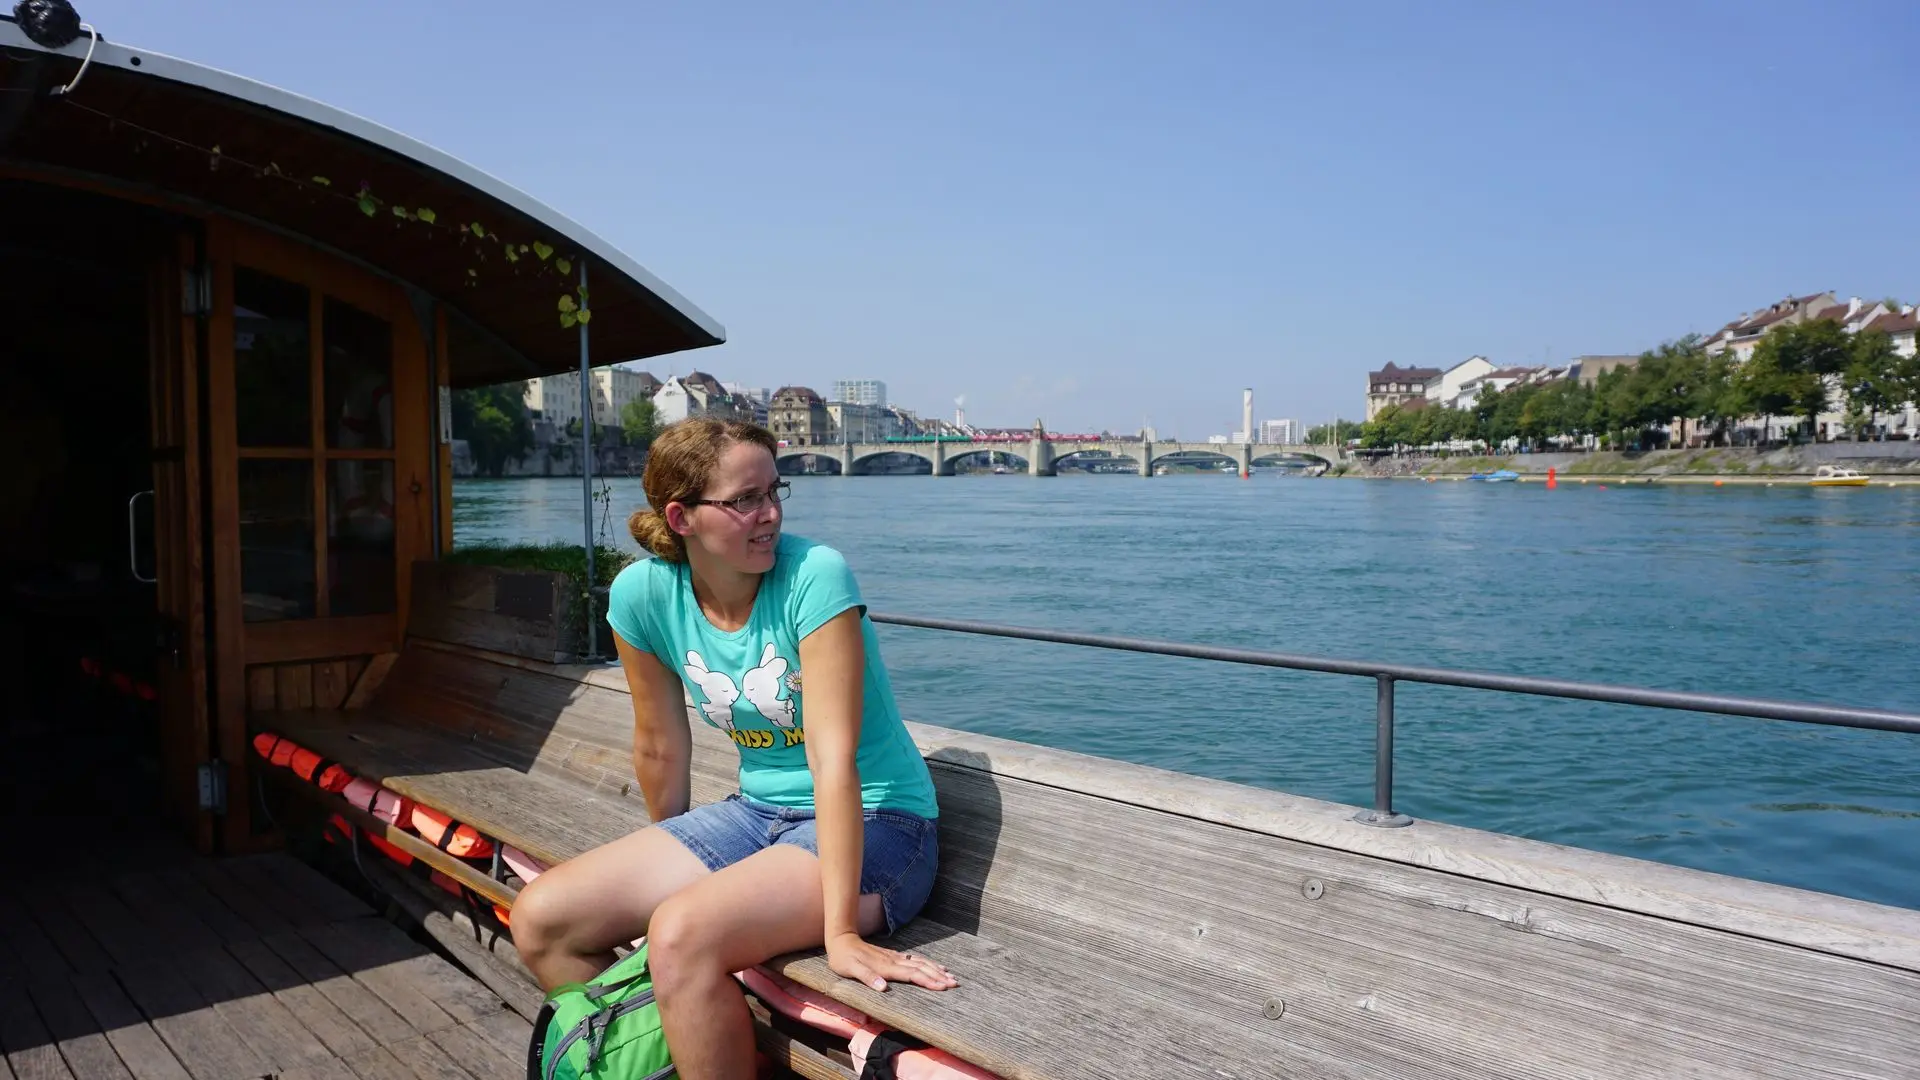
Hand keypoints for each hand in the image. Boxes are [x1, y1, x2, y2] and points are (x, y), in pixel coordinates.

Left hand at [826, 933, 957, 992]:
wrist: (842, 939)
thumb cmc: (844, 958)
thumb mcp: (850, 969)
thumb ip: (867, 977)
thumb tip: (883, 987)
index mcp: (886, 967)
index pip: (912, 975)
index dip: (928, 981)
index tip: (943, 986)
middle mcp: (894, 961)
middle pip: (921, 969)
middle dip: (938, 976)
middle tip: (955, 983)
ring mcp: (895, 957)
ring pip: (920, 963)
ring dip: (936, 970)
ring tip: (950, 975)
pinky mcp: (893, 956)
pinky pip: (915, 960)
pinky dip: (927, 964)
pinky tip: (934, 966)